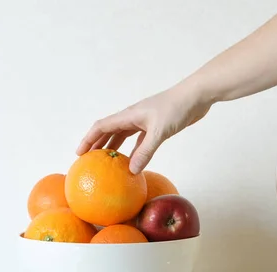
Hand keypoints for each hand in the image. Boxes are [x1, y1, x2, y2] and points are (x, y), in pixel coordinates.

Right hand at [76, 84, 212, 173]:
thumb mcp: (159, 132)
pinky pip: (138, 141)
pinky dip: (132, 151)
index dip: (88, 139)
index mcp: (129, 115)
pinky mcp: (155, 127)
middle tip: (88, 161)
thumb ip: (145, 151)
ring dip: (113, 148)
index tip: (79, 154)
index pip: (101, 126)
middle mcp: (133, 117)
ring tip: (105, 163)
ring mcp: (144, 122)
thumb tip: (131, 170)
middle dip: (96, 145)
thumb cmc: (177, 108)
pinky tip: (131, 163)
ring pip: (123, 136)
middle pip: (109, 131)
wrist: (196, 96)